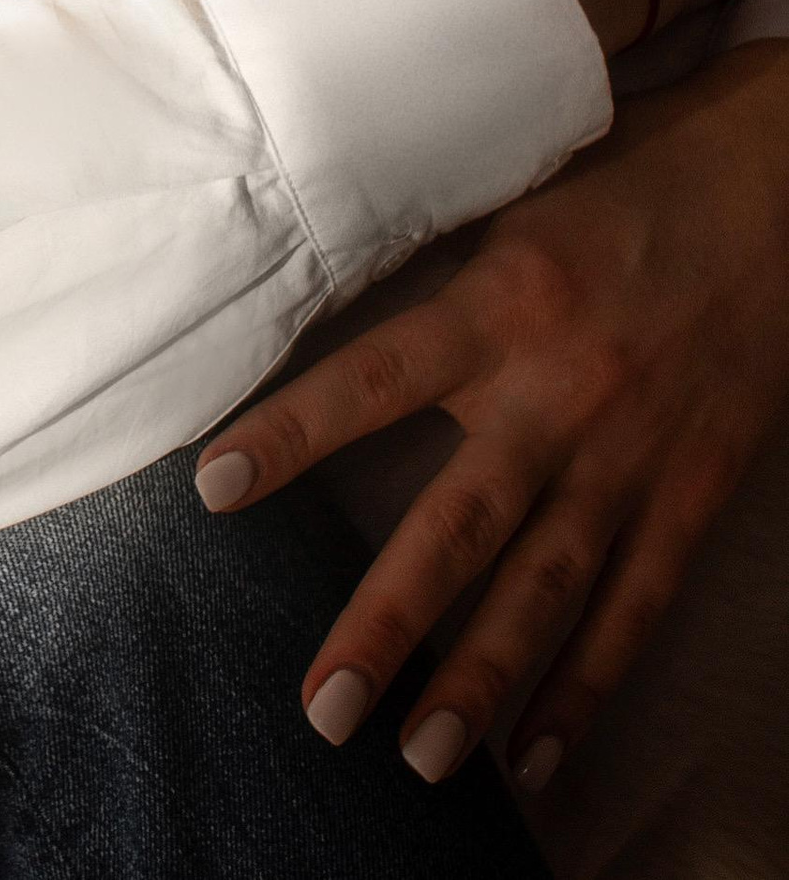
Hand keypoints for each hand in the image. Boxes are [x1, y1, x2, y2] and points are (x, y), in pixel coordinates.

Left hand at [195, 43, 788, 793]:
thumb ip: (429, 268)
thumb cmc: (620, 185)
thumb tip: (313, 287)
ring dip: (482, 680)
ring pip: (547, 589)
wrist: (774, 189)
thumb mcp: (508, 204)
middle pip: (460, 525)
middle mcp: (560, 393)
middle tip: (323, 708)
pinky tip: (540, 755)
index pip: (373, 378)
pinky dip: (589, 686)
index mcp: (501, 304)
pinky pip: (637, 606)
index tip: (212, 488)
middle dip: (388, 621)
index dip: (292, 431)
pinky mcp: (694, 492)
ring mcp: (633, 456)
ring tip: (421, 759)